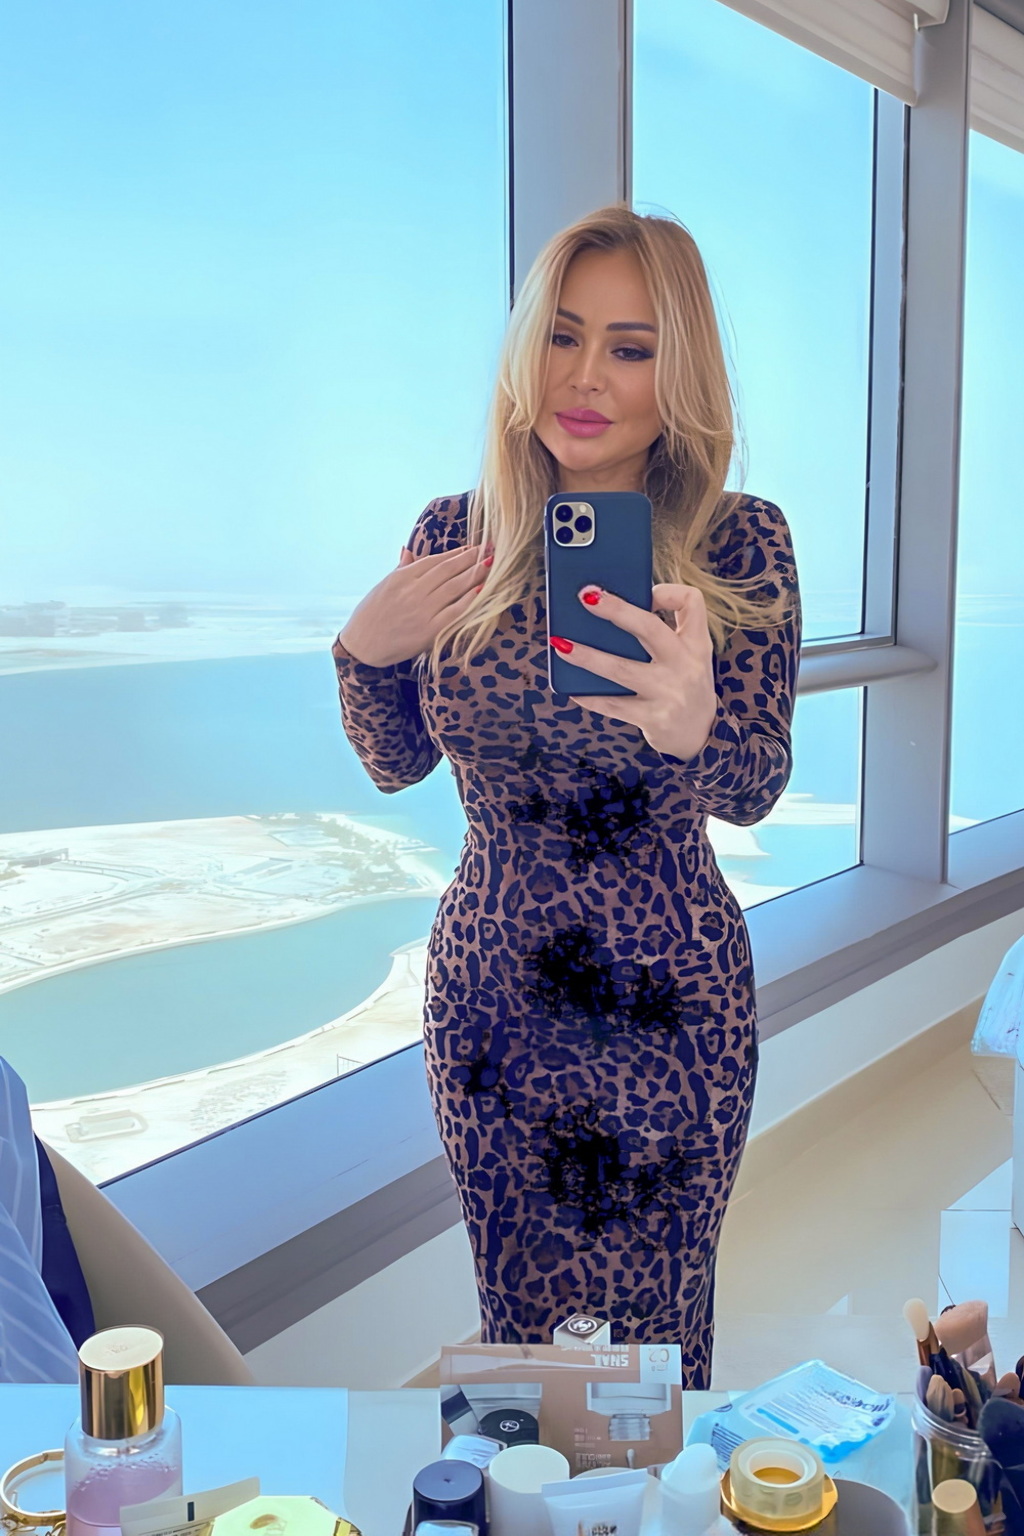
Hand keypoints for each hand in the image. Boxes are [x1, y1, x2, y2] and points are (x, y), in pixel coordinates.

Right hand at [340, 542, 490, 666]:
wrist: (362, 646)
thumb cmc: (371, 615)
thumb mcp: (383, 586)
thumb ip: (401, 568)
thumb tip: (407, 550)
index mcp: (402, 577)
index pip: (434, 561)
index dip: (456, 553)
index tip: (472, 548)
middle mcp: (413, 591)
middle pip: (448, 570)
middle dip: (471, 559)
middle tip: (490, 549)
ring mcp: (422, 610)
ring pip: (454, 587)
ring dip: (474, 574)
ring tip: (491, 565)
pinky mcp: (429, 630)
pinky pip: (454, 612)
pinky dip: (468, 600)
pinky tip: (481, 591)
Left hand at [552, 583, 718, 759]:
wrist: (700, 738)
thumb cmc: (684, 687)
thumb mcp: (688, 658)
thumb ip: (664, 635)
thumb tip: (610, 612)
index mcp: (697, 644)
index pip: (692, 602)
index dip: (667, 591)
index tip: (644, 593)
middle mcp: (686, 665)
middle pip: (650, 628)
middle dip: (616, 610)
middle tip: (586, 597)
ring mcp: (670, 693)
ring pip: (621, 669)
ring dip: (587, 656)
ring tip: (560, 644)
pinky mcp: (654, 719)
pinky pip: (613, 705)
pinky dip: (589, 696)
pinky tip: (572, 689)